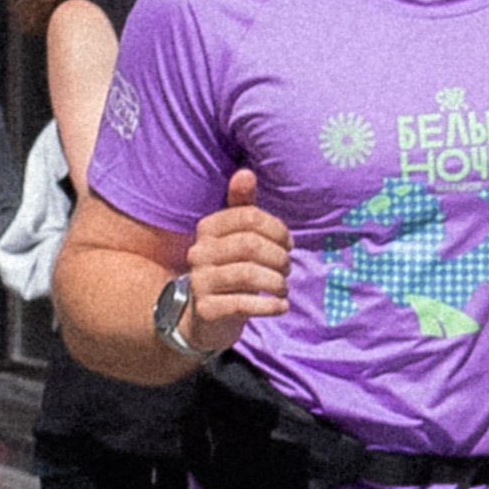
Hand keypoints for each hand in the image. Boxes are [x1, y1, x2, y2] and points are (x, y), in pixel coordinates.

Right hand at [183, 169, 291, 353]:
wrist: (205, 316)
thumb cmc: (230, 269)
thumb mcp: (237, 238)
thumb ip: (243, 208)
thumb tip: (245, 172)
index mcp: (208, 228)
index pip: (249, 217)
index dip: (277, 230)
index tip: (289, 244)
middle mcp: (199, 251)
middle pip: (250, 245)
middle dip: (279, 257)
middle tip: (288, 269)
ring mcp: (200, 281)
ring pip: (247, 274)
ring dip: (276, 282)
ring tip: (284, 287)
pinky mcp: (206, 309)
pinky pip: (241, 304)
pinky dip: (269, 306)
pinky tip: (281, 306)